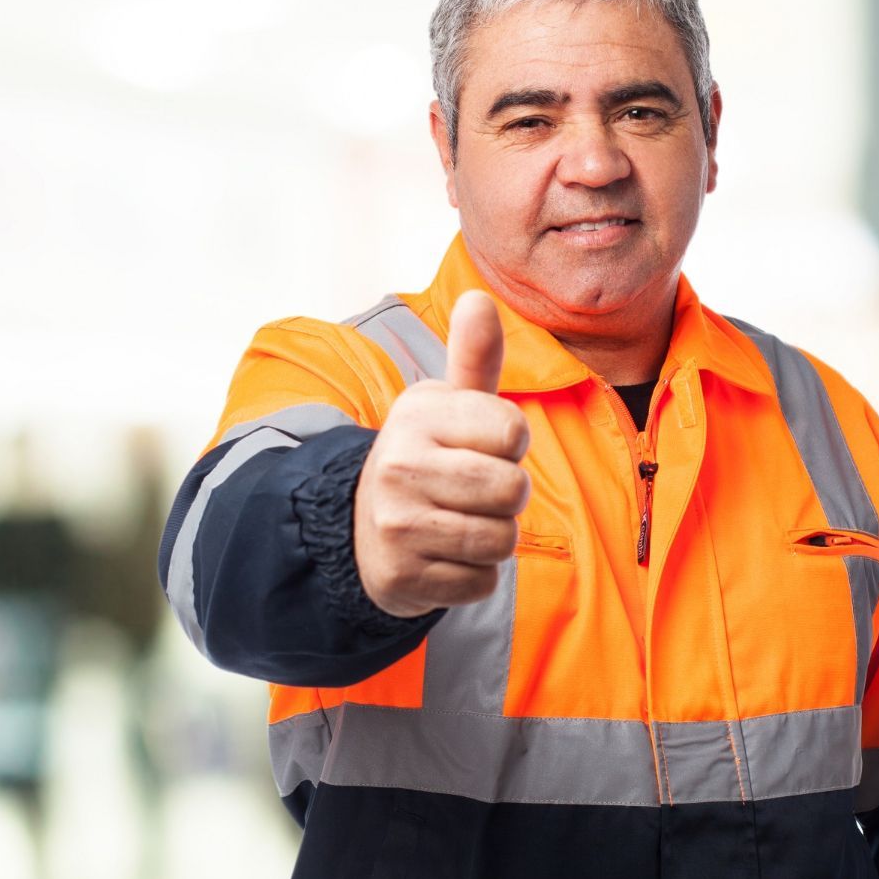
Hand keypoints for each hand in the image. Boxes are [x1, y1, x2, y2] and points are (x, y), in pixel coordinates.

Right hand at [353, 290, 530, 617]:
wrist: (364, 528)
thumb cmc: (428, 457)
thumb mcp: (447, 405)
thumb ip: (474, 357)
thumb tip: (480, 298)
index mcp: (418, 414)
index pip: (514, 430)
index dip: (511, 444)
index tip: (482, 446)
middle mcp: (400, 465)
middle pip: (512, 489)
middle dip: (509, 495)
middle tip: (477, 491)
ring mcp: (398, 524)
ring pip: (501, 540)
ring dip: (495, 537)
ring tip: (462, 520)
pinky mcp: (403, 576)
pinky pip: (480, 581)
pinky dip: (474, 574)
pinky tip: (445, 555)